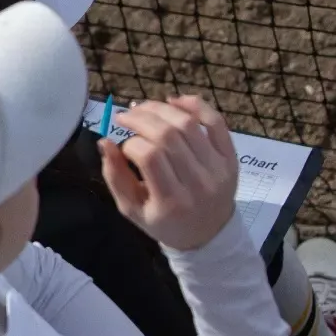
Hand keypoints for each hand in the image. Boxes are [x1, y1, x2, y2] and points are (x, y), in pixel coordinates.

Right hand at [99, 95, 239, 250]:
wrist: (209, 234)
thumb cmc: (165, 223)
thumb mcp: (132, 209)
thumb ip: (115, 176)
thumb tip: (105, 142)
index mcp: (171, 201)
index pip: (149, 156)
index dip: (130, 144)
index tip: (123, 148)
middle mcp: (198, 183)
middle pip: (168, 135)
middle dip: (141, 118)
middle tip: (125, 115)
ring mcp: (218, 168)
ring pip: (188, 124)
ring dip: (161, 108)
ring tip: (143, 108)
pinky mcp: (230, 157)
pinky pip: (215, 122)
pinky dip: (194, 105)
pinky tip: (174, 101)